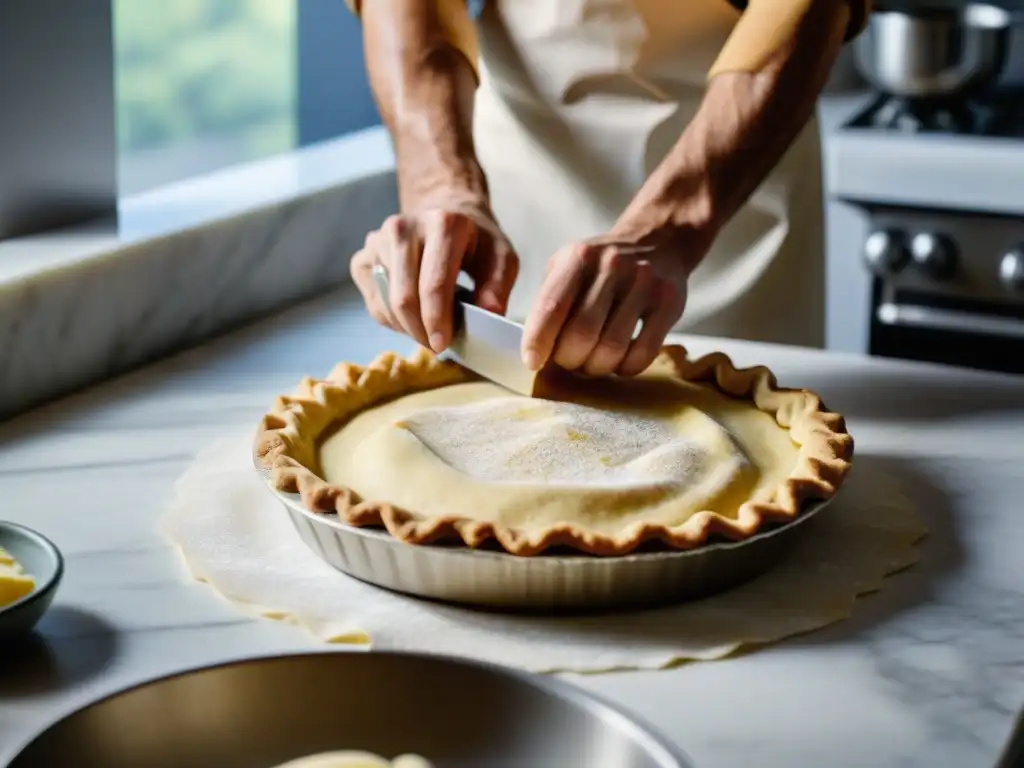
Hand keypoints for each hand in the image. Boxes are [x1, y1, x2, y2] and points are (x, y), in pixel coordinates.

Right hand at [351, 198, 518, 351]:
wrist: (445, 211)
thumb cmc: (475, 241)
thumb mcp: (501, 257)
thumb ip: (497, 287)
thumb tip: (488, 316)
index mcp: (443, 224)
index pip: (433, 283)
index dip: (437, 320)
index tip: (443, 345)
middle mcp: (404, 227)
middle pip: (404, 297)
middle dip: (420, 331)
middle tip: (438, 346)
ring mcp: (377, 241)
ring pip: (386, 305)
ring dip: (408, 329)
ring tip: (429, 330)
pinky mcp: (363, 257)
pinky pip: (374, 304)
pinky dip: (393, 321)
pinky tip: (413, 317)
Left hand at [521, 227, 704, 376]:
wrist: (658, 242)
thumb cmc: (600, 267)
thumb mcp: (567, 266)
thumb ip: (548, 301)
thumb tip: (531, 349)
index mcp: (579, 256)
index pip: (552, 306)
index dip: (538, 340)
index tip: (532, 362)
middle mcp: (612, 266)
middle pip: (582, 334)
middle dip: (569, 360)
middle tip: (569, 361)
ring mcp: (644, 283)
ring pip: (612, 348)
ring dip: (596, 367)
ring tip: (592, 362)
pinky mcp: (669, 303)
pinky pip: (643, 353)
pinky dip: (625, 368)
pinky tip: (620, 362)